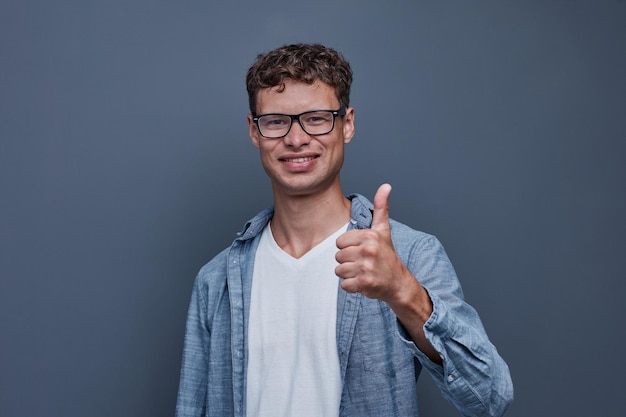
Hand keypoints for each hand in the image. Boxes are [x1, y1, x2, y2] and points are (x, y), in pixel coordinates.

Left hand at [335, 183, 410, 302]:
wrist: (398, 282)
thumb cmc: (387, 255)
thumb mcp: (383, 230)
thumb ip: (381, 207)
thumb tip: (386, 186)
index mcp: (369, 236)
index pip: (339, 242)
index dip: (348, 247)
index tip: (361, 250)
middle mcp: (368, 250)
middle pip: (338, 256)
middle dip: (348, 261)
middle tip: (363, 262)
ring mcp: (366, 267)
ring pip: (339, 271)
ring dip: (349, 274)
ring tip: (363, 272)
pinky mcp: (364, 283)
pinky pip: (344, 285)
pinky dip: (351, 286)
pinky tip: (363, 282)